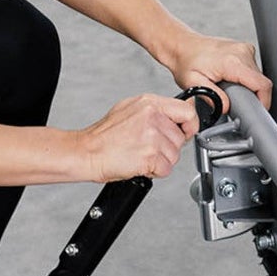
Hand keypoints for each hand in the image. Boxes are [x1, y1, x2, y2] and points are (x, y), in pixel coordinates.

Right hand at [78, 94, 202, 181]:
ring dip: (160, 161)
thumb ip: (155, 110)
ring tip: (141, 155)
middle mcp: (152, 117)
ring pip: (174, 156)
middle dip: (168, 148)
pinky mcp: (150, 156)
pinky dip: (154, 172)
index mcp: (149, 103)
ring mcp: (152, 137)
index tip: (186, 132)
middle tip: (148, 148)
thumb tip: (176, 115)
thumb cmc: (104, 136)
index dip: (190, 125)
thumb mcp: (130, 109)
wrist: (86, 152)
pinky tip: (139, 164)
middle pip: (180, 138)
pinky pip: (165, 170)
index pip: (187, 111)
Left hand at [163, 29, 272, 113]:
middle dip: (251, 95)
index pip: (261, 84)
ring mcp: (245, 48)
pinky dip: (246, 78)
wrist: (182, 46)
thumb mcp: (192, 84)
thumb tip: (227, 107)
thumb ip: (212, 98)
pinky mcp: (245, 49)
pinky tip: (231, 79)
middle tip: (235, 101)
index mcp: (232, 61)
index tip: (257, 111)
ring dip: (248, 86)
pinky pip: (253, 69)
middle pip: (260, 82)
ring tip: (230, 87)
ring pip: (258, 76)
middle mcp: (242, 52)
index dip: (263, 101)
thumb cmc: (186, 62)